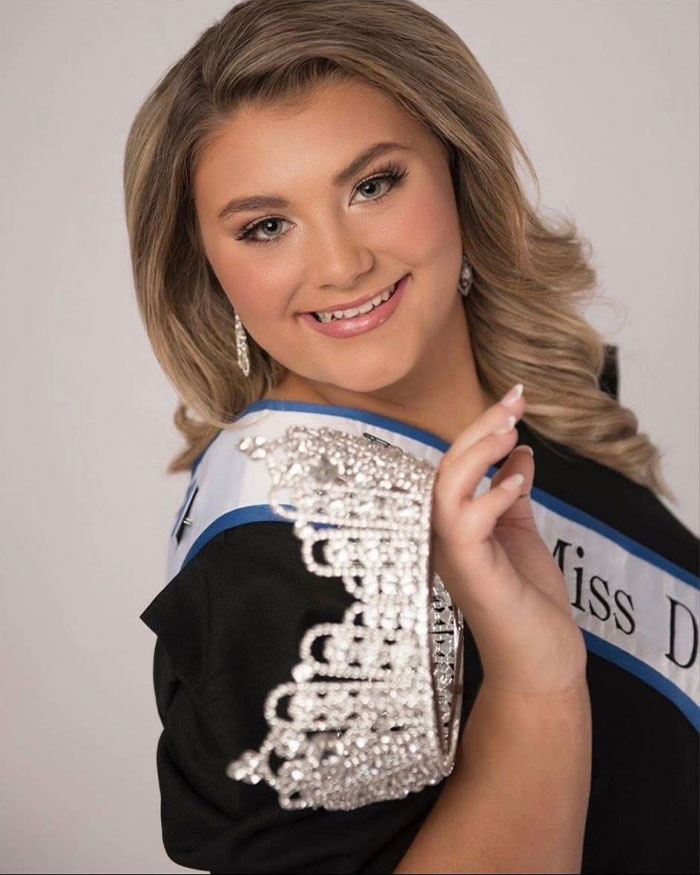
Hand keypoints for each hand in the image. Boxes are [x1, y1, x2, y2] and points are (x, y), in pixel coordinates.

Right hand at [430, 385, 586, 694]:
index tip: (513, 399)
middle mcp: (442, 534)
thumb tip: (520, 452)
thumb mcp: (520, 532)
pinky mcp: (470, 569)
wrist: (538, 659)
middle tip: (514, 402)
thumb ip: (512, 492)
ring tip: (512, 430)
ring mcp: (452, 552)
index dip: (481, 428)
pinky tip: (519, 483)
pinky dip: (492, 496)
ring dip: (479, 454)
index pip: (454, 465)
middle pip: (446, 467)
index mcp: (453, 522)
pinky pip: (466, 523)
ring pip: (446, 488)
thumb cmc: (527, 600)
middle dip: (480, 429)